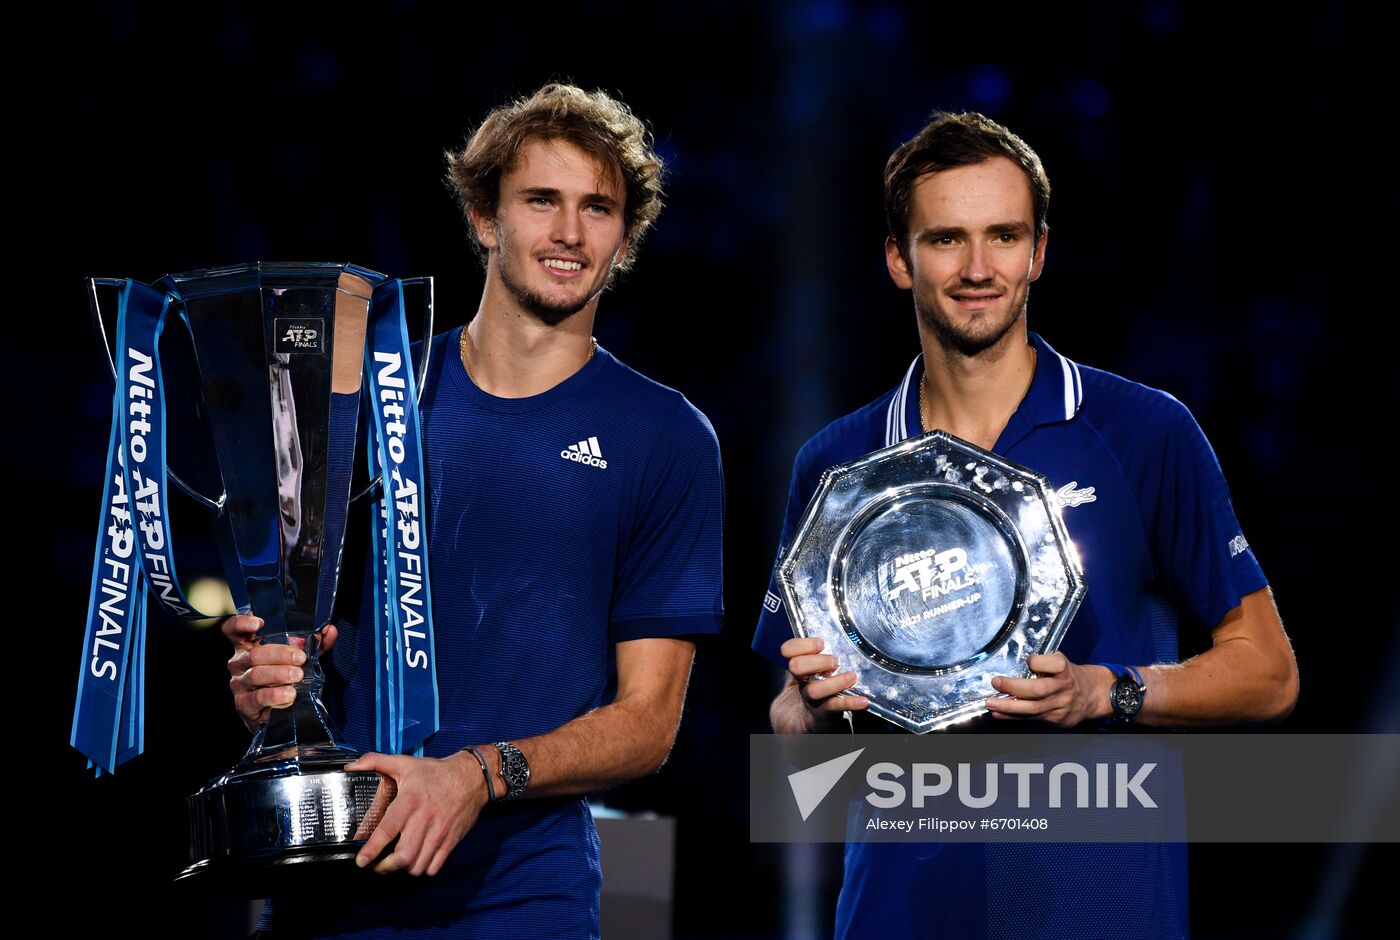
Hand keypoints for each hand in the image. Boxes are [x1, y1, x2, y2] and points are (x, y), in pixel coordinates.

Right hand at [223, 614, 337, 731]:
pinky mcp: (244, 704)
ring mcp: (239, 684)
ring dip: (279, 674)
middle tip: (300, 658)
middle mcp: (239, 664)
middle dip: (280, 654)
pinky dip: (276, 696)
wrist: (279, 714)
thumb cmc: (285, 679)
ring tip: (298, 676)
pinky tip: (290, 695)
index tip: (259, 622)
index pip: (233, 630)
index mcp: (248, 647)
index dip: (241, 623)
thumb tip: (329, 630)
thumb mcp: (300, 658)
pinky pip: (258, 698)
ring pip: (256, 675)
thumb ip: (315, 644)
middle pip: (254, 654)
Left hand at [347, 751, 488, 876]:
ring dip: (404, 869)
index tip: (361, 861)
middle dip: (386, 867)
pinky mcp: (451, 841)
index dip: (372, 849)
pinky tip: (416, 859)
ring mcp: (439, 833)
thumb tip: (350, 767)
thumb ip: (375, 762)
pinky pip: (434, 867)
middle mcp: (424, 820)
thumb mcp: (405, 763)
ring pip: (417, 865)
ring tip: (396, 862)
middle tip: (377, 865)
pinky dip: (422, 869)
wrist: (473, 777)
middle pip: (403, 857)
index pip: (387, 830)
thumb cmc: (436, 772)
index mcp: (410, 802)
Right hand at [780, 636, 868, 727]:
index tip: (821, 643)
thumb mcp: (815, 667)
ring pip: (814, 690)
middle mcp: (803, 680)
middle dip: (816, 661)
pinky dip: (851, 703)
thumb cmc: (819, 685)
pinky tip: (863, 701)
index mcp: (801, 665)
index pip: (788, 650)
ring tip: (852, 677)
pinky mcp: (824, 713)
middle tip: (835, 661)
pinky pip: (835, 707)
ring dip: (834, 682)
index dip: (801, 644)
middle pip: (796, 666)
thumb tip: (842, 626)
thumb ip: (822, 651)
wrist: (811, 719)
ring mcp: (811, 698)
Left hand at [985, 653, 1112, 726]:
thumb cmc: (1071, 676)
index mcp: (1066, 670)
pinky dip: (1013, 717)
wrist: (1094, 696)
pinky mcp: (1056, 719)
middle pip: (1039, 690)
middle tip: (996, 682)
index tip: (1029, 661)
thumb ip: (1044, 662)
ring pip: (1033, 709)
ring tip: (991, 703)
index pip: (1053, 664)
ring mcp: (1060, 706)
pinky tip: (999, 714)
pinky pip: (1032, 718)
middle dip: (1014, 687)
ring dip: (1008, 707)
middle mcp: (1064, 688)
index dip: (1037, 662)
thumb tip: (1019, 664)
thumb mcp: (1062, 662)